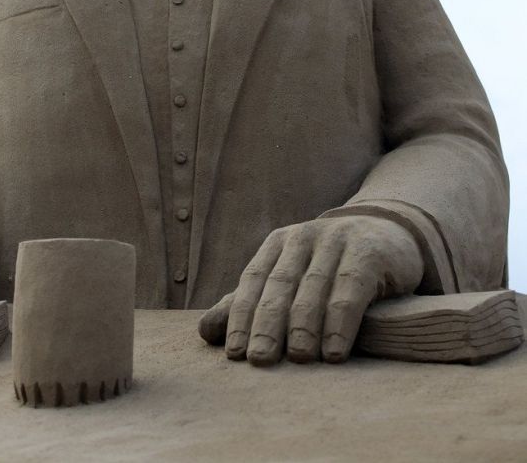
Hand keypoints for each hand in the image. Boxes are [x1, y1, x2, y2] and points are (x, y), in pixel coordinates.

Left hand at [198, 215, 422, 365]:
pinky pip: (350, 289)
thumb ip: (252, 303)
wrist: (389, 234)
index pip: (254, 280)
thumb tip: (205, 332)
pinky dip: (341, 321)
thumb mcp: (291, 277)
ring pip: (314, 288)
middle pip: (280, 285)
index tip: (234, 353)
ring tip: (299, 359)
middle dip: (268, 324)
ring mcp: (336, 241)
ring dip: (305, 326)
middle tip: (260, 360)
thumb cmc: (331, 266)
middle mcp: (303, 237)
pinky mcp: (368, 252)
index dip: (241, 315)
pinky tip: (334, 351)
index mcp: (278, 244)